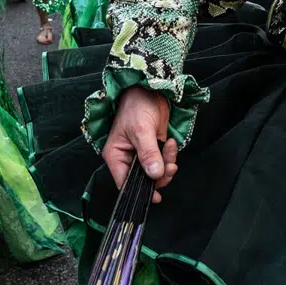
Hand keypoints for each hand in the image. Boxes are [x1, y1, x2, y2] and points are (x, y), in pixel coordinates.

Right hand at [103, 86, 178, 202]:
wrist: (151, 88)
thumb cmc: (137, 105)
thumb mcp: (141, 130)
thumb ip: (148, 153)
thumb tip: (154, 175)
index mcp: (116, 156)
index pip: (124, 183)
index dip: (139, 192)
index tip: (155, 196)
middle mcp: (127, 158)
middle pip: (142, 180)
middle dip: (159, 176)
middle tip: (170, 167)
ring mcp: (141, 154)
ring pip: (155, 172)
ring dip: (166, 164)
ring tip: (169, 147)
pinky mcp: (154, 149)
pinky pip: (163, 161)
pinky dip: (169, 155)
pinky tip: (169, 142)